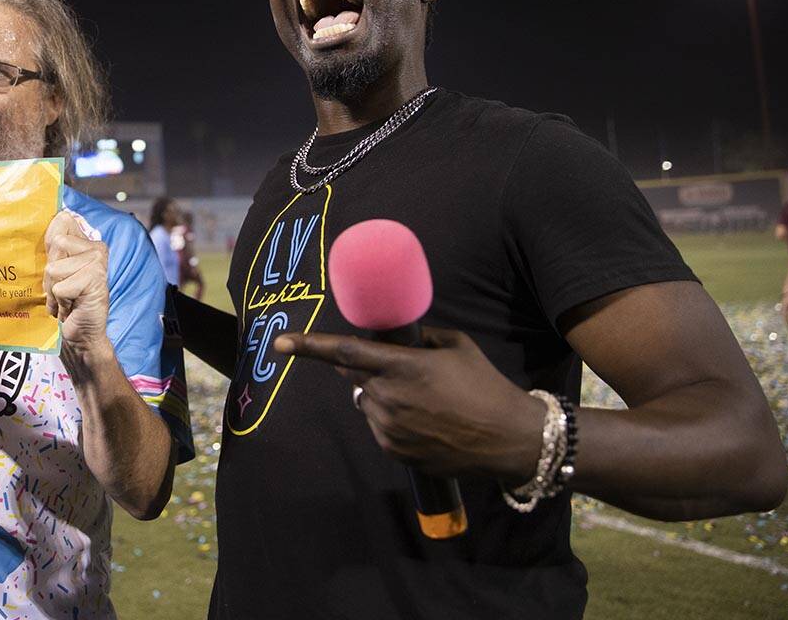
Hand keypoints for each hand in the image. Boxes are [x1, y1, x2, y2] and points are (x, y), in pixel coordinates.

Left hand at [44, 211, 111, 355]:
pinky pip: (59, 287)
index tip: (60, 271)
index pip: (59, 226)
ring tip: (68, 299)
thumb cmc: (68, 302)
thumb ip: (56, 245)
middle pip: (54, 246)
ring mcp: (98, 263)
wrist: (82, 335)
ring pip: (54, 269)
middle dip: (50, 274)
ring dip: (54, 291)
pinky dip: (60, 302)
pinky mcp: (95, 279)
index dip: (51, 252)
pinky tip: (73, 307)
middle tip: (63, 289)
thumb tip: (60, 214)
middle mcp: (97, 248)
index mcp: (89, 242)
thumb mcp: (57, 270)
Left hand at [273, 327, 543, 478]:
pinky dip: (392, 419)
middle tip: (398, 368)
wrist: (508, 439)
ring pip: (366, 402)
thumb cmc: (484, 385)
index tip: (279, 343)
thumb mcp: (455, 346)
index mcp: (402, 366)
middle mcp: (388, 397)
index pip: (344, 353)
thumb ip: (417, 339)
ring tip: (426, 400)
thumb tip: (394, 337)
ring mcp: (388, 427)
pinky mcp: (393, 450)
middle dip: (364, 368)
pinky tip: (426, 421)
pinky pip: (379, 426)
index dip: (308, 346)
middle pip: (353, 376)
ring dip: (382, 395)